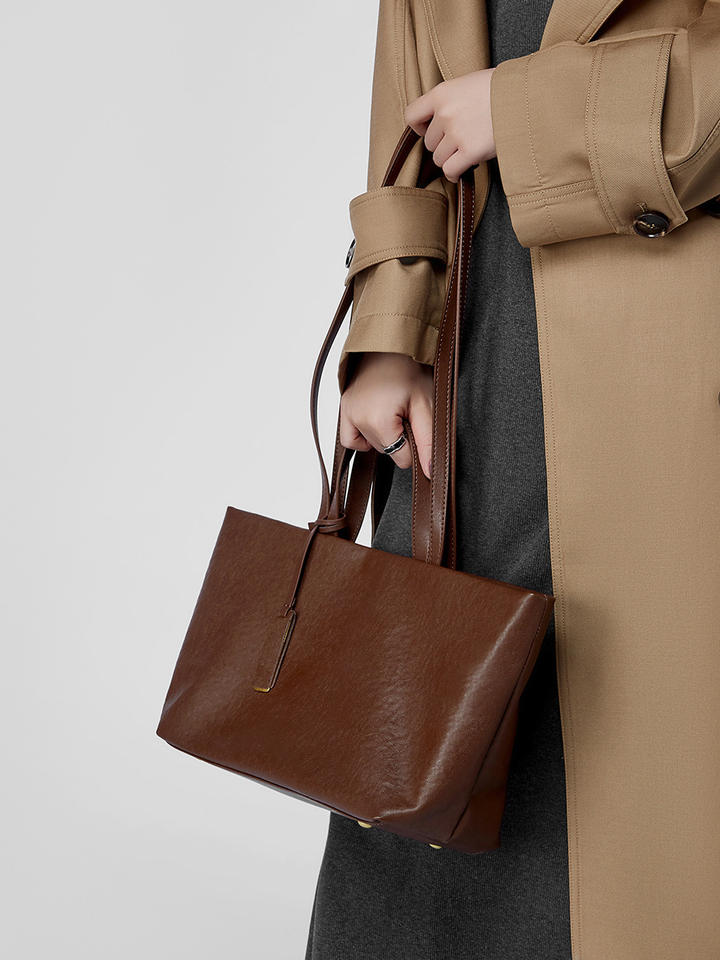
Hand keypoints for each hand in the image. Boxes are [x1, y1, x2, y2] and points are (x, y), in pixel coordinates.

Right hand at [339, 352, 433, 479]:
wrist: (391, 342)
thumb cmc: (410, 369)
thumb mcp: (426, 406)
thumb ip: (428, 442)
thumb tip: (430, 472)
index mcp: (378, 421)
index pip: (402, 458)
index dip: (416, 443)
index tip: (417, 420)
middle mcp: (357, 419)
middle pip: (386, 451)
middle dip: (400, 436)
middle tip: (407, 410)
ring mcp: (347, 413)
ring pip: (371, 445)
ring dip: (384, 435)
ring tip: (394, 410)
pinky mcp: (343, 408)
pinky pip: (349, 437)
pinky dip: (362, 436)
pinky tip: (376, 423)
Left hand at [404, 69, 496, 181]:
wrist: (527, 95)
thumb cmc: (504, 88)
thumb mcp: (470, 82)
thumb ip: (452, 99)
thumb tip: (442, 118)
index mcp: (442, 93)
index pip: (412, 115)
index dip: (419, 127)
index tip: (429, 130)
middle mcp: (445, 113)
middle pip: (430, 143)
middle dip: (443, 145)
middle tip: (460, 141)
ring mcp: (457, 133)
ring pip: (439, 159)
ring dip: (451, 159)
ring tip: (466, 152)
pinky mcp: (470, 151)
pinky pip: (450, 170)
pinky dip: (454, 174)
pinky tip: (461, 171)